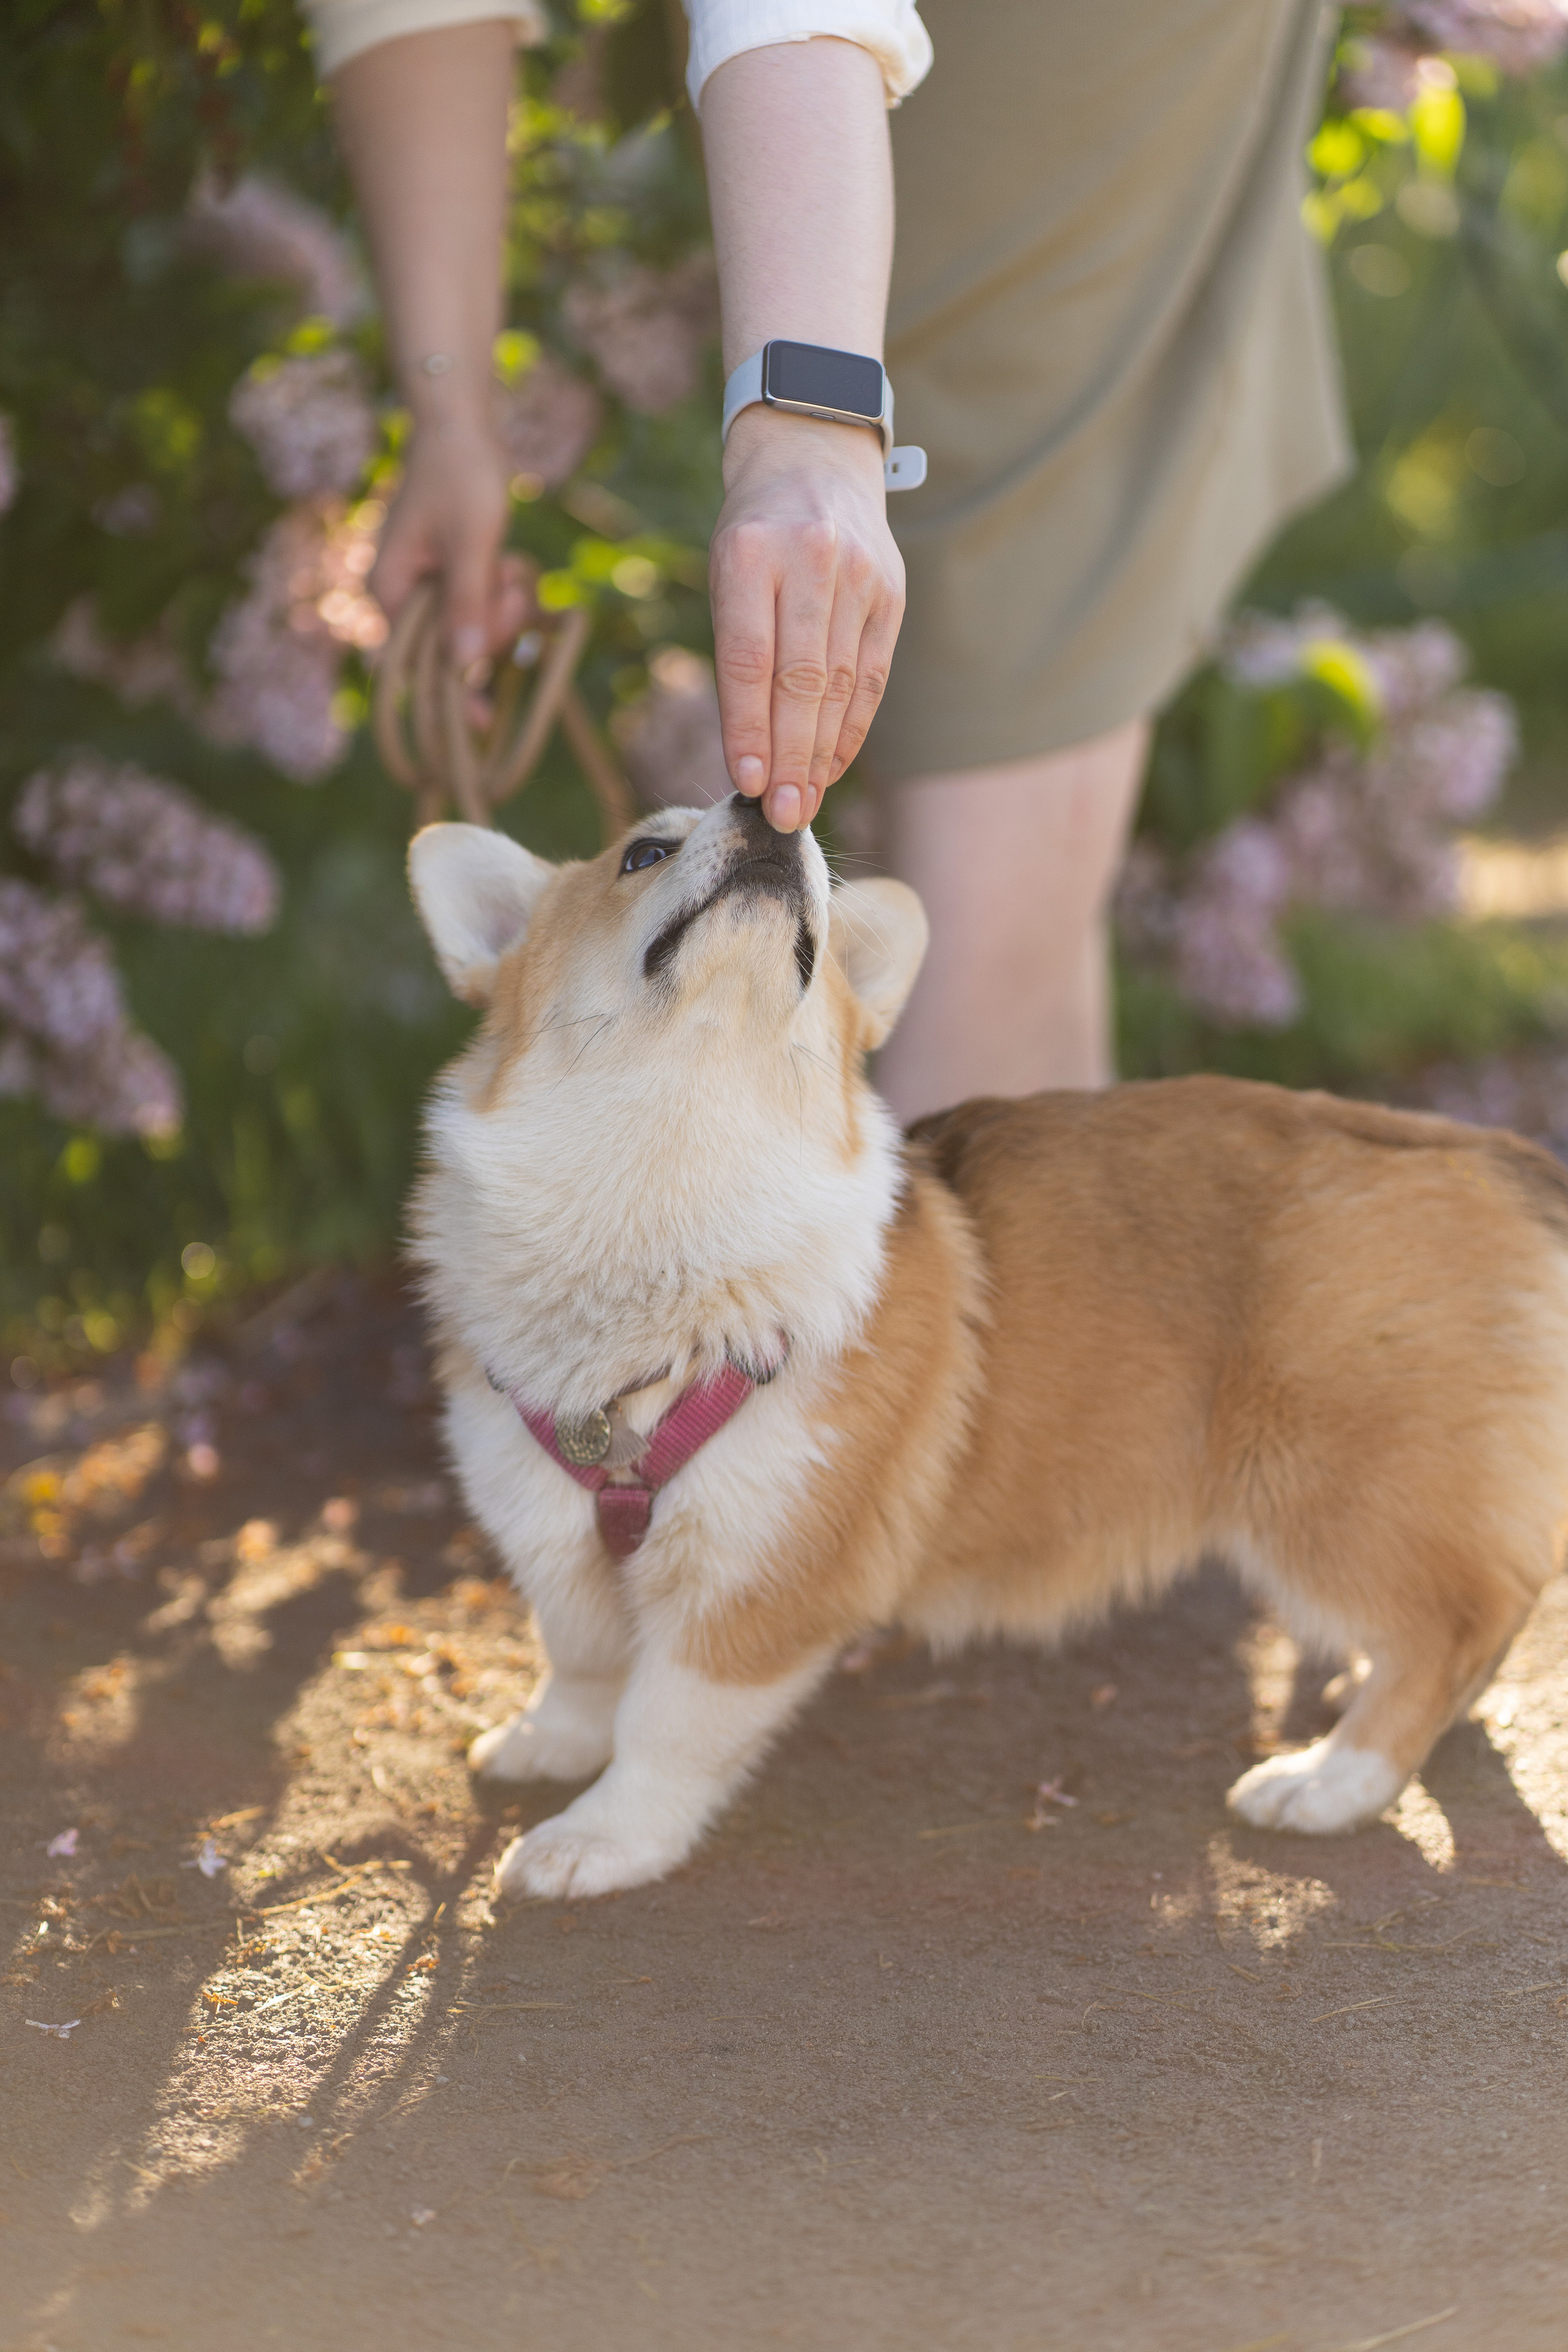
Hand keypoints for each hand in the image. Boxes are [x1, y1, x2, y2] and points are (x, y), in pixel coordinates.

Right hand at [370, 419, 532, 668]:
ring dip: (502, 605)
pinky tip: (509, 561)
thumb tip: (464, 668)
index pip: (418, 663)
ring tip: (511, 564)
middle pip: (452, 648)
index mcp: (390, 591)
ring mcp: (425, 587)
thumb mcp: (471, 542)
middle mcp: (400, 595)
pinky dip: (501, 591)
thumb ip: (467, 605)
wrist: (459, 426)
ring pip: (474, 628)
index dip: (454, 693)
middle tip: (510, 582)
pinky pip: (481, 606)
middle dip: (491, 625)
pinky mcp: (450, 577)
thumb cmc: (461, 475)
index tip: (486, 725)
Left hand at [709, 408, 904, 831]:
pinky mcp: (891, 593)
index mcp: (751, 554)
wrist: (815, 455)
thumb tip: (751, 752)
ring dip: (821, 755)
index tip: (747, 783)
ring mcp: (859, 576)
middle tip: (781, 817)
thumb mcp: (726, 570)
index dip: (749, 728)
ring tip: (803, 803)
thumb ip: (737, 651)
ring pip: (841, 686)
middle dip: (790, 758)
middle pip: (801, 682)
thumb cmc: (755, 531)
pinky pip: (871, 677)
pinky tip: (832, 766)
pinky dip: (851, 728)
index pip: (749, 659)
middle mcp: (810, 561)